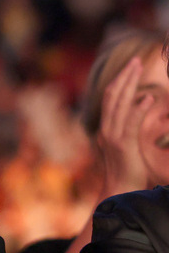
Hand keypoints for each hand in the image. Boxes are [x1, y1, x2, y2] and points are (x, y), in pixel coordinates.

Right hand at [98, 56, 152, 195]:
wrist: (120, 191)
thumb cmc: (127, 172)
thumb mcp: (126, 147)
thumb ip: (129, 127)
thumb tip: (139, 108)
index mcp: (106, 129)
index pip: (110, 99)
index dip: (120, 81)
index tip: (131, 68)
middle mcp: (106, 130)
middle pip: (112, 96)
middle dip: (124, 77)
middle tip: (135, 61)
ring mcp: (113, 137)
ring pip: (119, 104)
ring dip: (130, 85)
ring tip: (138, 70)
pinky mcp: (124, 145)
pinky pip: (131, 123)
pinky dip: (138, 109)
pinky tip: (148, 98)